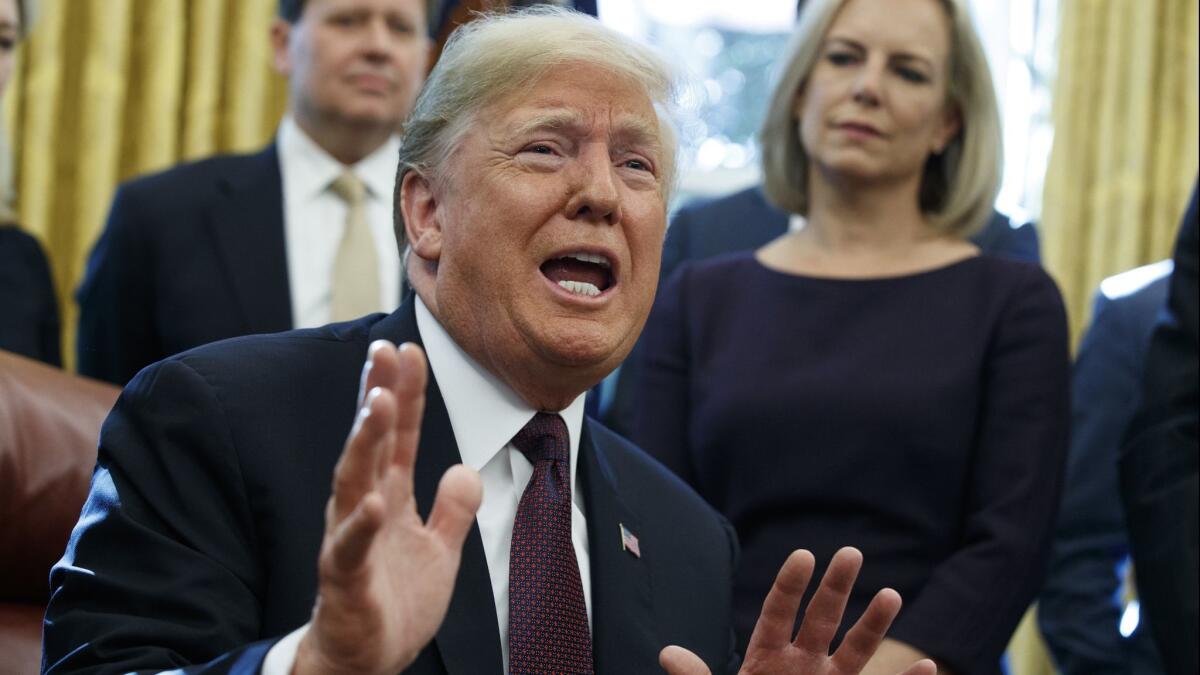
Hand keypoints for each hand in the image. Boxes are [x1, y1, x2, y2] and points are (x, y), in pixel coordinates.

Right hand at [293, 341, 482, 674]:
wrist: (367, 660)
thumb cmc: (395, 603)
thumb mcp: (440, 550)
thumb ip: (452, 509)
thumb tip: (465, 469)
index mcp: (388, 497)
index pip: (398, 436)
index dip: (405, 394)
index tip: (408, 350)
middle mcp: (364, 508)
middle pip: (371, 443)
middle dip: (379, 395)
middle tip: (384, 351)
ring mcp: (350, 540)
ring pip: (353, 482)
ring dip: (365, 442)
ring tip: (379, 403)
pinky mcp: (345, 579)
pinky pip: (352, 548)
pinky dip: (362, 524)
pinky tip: (375, 500)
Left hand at [660, 547, 935, 674]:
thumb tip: (669, 653)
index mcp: (767, 659)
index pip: (778, 613)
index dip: (790, 585)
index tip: (803, 555)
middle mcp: (803, 665)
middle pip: (821, 618)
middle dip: (836, 587)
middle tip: (851, 551)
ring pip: (856, 649)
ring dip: (874, 623)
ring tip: (892, 594)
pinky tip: (928, 666)